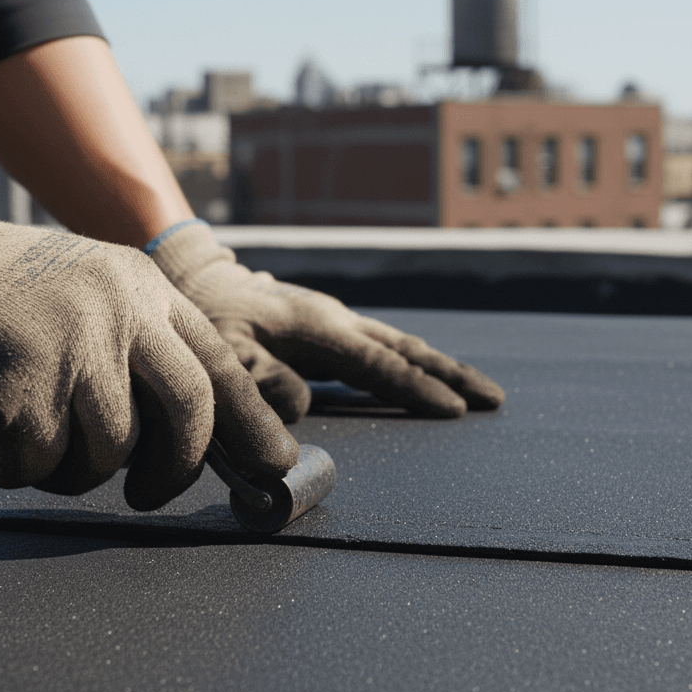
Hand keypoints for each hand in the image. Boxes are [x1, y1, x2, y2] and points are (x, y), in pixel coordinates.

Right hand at [0, 168, 297, 508]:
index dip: (252, 421)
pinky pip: (44, 460)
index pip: (218, 362)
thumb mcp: (88, 295)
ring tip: (39, 450)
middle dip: (177, 469)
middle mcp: (120, 308)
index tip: (275, 464)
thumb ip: (140, 348)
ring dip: (76, 471)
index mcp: (143, 288)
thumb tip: (198, 436)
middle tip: (152, 496)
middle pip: (189, 409)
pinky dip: (18, 470)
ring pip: (112, 448)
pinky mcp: (21, 377)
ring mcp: (72, 339)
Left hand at [148, 222, 504, 422]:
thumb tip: (302, 408)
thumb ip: (258, 379)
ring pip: (401, 346)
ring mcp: (336, 323)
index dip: (416, 389)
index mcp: (318, 326)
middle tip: (495, 399)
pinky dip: (414, 364)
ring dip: (441, 369)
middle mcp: (337, 321)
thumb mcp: (221, 350)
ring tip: (480, 392)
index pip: (379, 363)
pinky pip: (383, 350)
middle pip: (406, 350)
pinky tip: (429, 379)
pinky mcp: (329, 330)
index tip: (456, 411)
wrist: (196, 280)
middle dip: (451, 374)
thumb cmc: (206, 317)